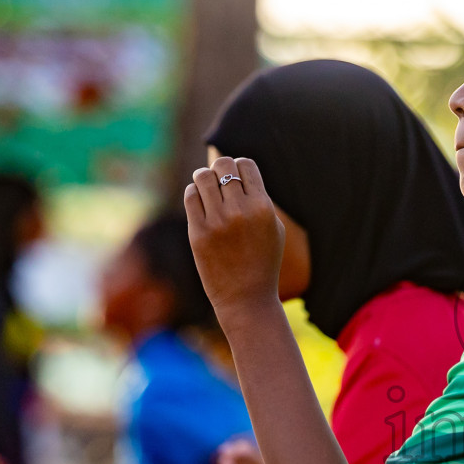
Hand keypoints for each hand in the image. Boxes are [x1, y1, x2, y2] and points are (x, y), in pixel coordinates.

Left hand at [184, 157, 285, 320]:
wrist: (247, 298)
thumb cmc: (263, 261)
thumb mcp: (273, 228)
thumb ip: (259, 198)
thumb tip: (237, 173)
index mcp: (263, 207)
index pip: (246, 164)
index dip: (240, 166)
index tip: (238, 177)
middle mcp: (240, 210)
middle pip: (223, 165)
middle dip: (221, 168)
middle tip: (221, 181)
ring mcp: (217, 221)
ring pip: (203, 176)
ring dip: (205, 177)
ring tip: (208, 188)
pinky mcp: (198, 232)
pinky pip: (190, 195)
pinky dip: (194, 193)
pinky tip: (201, 204)